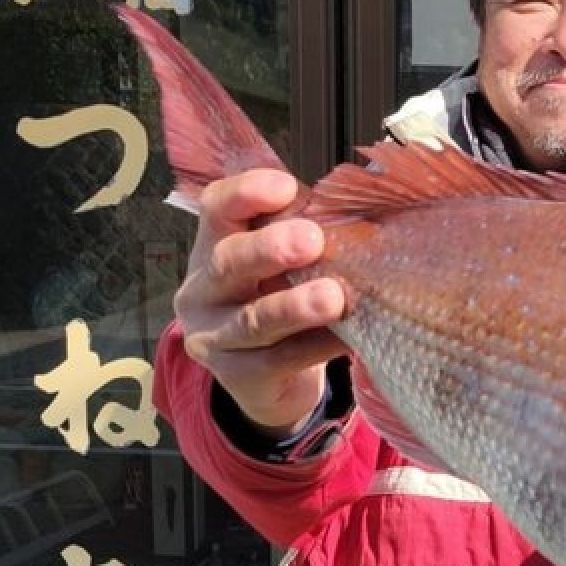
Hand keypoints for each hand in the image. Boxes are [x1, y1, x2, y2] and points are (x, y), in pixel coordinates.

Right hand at [174, 169, 347, 435]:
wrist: (269, 377)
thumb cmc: (281, 296)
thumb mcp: (283, 260)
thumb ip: (304, 229)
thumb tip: (361, 199)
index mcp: (214, 244)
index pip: (216, 208)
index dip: (245, 194)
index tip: (286, 187)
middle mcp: (204, 290)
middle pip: (228, 263)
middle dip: (269, 249)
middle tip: (312, 239)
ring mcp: (214, 338)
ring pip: (253, 320)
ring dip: (294, 306)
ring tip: (333, 297)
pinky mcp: (239, 378)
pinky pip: (280, 360)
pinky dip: (317, 346)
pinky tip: (348, 338)